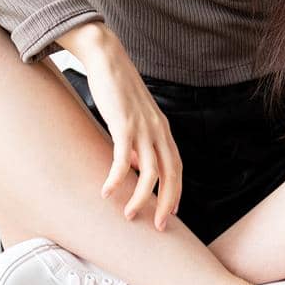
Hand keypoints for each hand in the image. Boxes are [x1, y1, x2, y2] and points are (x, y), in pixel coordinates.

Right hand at [74, 36, 183, 230]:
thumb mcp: (134, 117)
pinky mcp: (124, 124)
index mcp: (162, 128)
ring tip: (129, 214)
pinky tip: (107, 191)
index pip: (176, 167)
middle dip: (167, 203)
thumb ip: (138, 141)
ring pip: (150, 172)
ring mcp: (143, 127)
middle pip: (170, 174)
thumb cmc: (117, 88)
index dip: (176, 192)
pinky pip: (123, 159)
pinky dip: (117, 178)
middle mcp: (157, 130)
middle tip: (159, 226)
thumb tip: (136, 166)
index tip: (171, 213)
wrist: (107, 57)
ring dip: (140, 198)